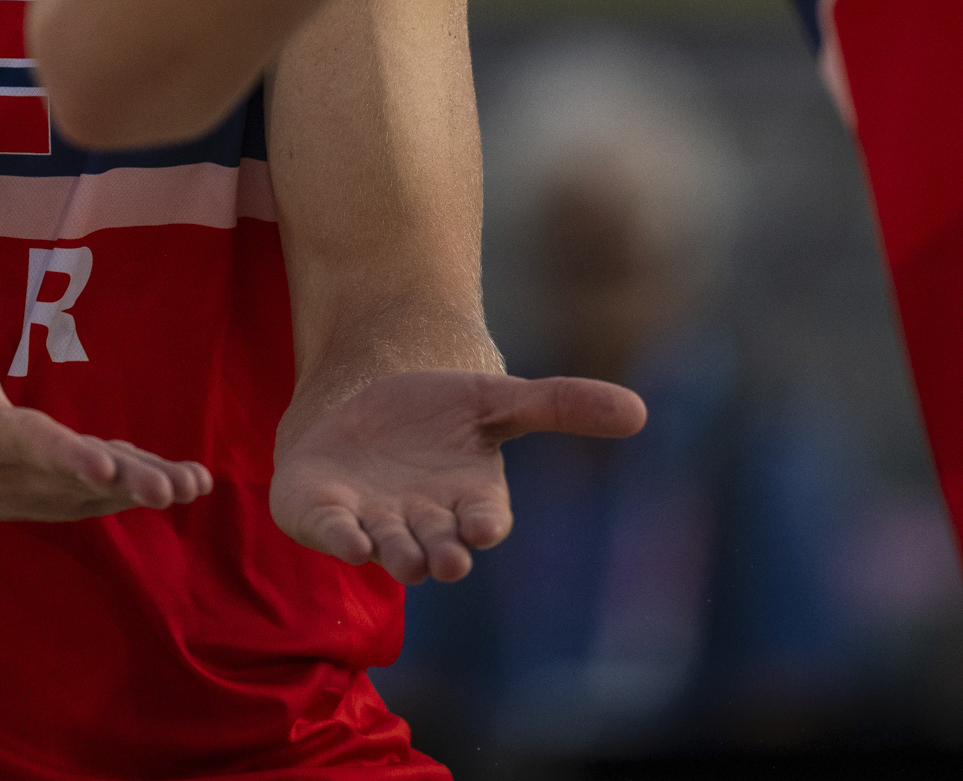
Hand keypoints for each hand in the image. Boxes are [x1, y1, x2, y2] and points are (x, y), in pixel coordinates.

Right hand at [0, 297, 215, 524]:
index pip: (21, 446)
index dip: (61, 457)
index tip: (102, 467)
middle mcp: (7, 472)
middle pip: (67, 479)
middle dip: (116, 483)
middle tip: (164, 488)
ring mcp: (37, 486)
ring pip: (94, 493)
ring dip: (143, 488)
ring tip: (190, 486)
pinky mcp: (62, 484)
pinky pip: (108, 489)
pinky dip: (151, 482)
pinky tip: (196, 482)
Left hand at [273, 368, 647, 584]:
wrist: (358, 405)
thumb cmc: (435, 414)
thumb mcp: (496, 398)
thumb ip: (560, 404)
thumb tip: (639, 411)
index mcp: (468, 501)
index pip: (483, 520)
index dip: (485, 524)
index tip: (487, 524)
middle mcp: (423, 523)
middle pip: (437, 547)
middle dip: (442, 555)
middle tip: (447, 562)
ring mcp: (371, 522)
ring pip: (387, 547)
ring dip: (395, 553)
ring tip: (405, 558)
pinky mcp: (323, 515)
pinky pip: (330, 533)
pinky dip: (338, 537)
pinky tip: (347, 539)